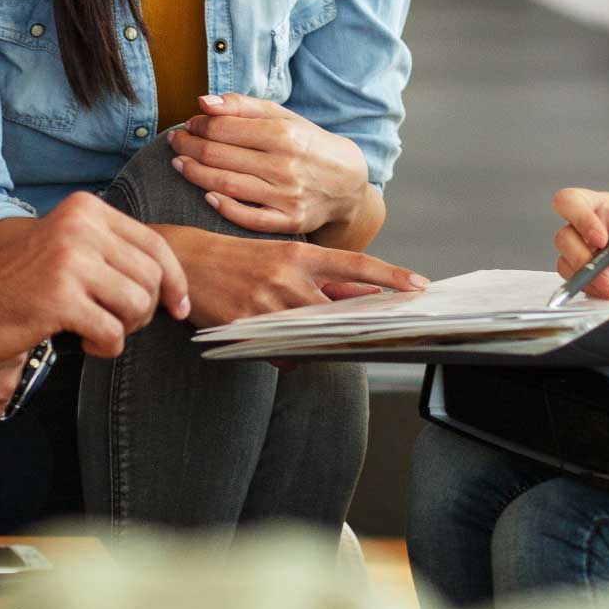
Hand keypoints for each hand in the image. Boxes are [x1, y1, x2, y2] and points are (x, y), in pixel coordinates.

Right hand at [0, 192, 188, 365]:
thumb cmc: (21, 286)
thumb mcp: (70, 250)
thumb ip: (115, 254)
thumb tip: (176, 285)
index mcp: (86, 209)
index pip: (155, 244)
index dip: (175, 281)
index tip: (179, 307)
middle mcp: (80, 226)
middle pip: (152, 278)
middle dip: (145, 310)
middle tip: (117, 322)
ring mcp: (69, 260)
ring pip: (138, 305)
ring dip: (124, 328)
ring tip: (97, 331)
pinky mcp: (60, 298)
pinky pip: (113, 332)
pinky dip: (106, 347)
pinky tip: (85, 344)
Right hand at [155, 224, 426, 327]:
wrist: (188, 261)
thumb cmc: (243, 259)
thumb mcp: (285, 258)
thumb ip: (325, 278)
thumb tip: (368, 295)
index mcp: (301, 254)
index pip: (356, 265)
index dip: (391, 276)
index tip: (420, 286)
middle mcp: (288, 277)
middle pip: (338, 310)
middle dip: (357, 323)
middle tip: (378, 330)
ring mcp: (267, 304)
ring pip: (311, 336)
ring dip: (319, 340)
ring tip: (315, 335)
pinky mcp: (246, 326)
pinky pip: (281, 353)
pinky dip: (288, 354)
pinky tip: (279, 343)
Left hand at [167, 95, 368, 234]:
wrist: (347, 183)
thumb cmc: (307, 145)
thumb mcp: (283, 117)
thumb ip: (243, 106)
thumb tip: (204, 102)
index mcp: (284, 133)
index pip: (223, 128)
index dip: (198, 125)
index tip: (189, 124)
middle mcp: (285, 165)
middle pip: (219, 155)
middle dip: (188, 147)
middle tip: (175, 142)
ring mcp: (287, 196)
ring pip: (226, 185)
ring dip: (194, 173)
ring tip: (179, 164)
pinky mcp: (288, 222)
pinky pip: (246, 217)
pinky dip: (222, 207)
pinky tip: (206, 196)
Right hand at [552, 187, 608, 300]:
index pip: (572, 201)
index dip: (577, 218)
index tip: (600, 240)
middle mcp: (596, 230)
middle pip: (564, 238)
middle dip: (581, 260)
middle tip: (606, 275)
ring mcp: (597, 256)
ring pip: (569, 266)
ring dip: (592, 282)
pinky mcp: (603, 279)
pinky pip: (588, 288)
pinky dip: (606, 294)